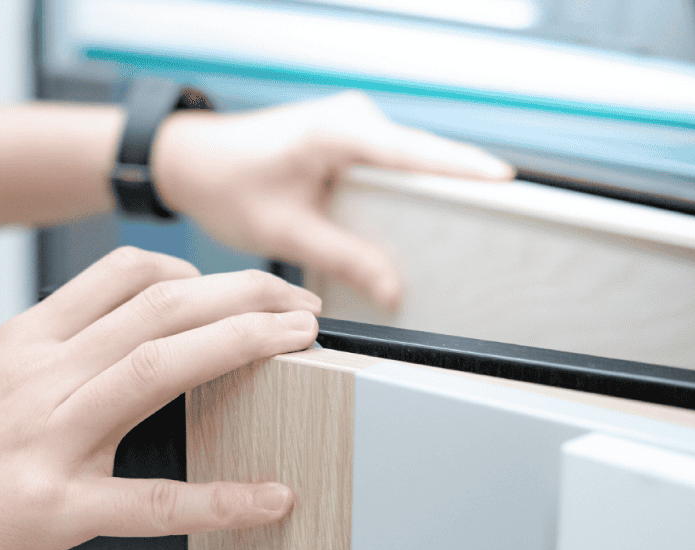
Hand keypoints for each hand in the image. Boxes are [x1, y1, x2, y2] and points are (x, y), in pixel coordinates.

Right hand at [0, 247, 320, 549]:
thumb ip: (42, 362)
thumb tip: (109, 352)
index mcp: (22, 342)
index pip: (123, 274)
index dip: (198, 272)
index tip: (239, 287)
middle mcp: (37, 376)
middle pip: (158, 306)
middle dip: (245, 293)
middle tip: (305, 306)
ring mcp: (42, 441)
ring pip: (157, 369)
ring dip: (243, 346)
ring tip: (306, 347)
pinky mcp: (44, 511)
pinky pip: (150, 502)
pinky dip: (220, 500)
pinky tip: (269, 500)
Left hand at [151, 91, 513, 306]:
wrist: (192, 160)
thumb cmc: (226, 183)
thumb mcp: (285, 231)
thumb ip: (344, 258)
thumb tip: (393, 287)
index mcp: (336, 132)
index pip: (414, 151)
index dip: (461, 167)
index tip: (503, 181)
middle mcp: (351, 117)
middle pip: (422, 155)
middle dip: (456, 185)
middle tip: (497, 219)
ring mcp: (353, 123)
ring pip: (409, 159)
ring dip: (431, 189)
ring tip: (466, 224)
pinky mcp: (350, 136)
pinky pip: (393, 163)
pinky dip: (407, 188)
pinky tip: (423, 217)